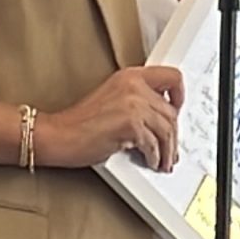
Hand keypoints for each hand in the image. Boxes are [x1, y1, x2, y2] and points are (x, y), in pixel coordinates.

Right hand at [38, 67, 184, 174]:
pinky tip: (151, 161)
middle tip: (172, 149)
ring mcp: (133, 103)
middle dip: (174, 136)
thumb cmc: (80, 124)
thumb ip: (138, 103)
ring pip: (167, 129)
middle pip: (172, 111)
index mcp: (130, 76)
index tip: (177, 111)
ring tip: (164, 161)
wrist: (59, 135)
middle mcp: (133, 85)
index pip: (171, 77)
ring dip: (168, 151)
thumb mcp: (114, 101)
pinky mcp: (130, 123)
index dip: (180, 96)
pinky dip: (155, 157)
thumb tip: (160, 122)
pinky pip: (154, 144)